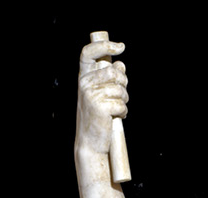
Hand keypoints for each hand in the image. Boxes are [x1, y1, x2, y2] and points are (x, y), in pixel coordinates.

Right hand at [77, 39, 126, 155]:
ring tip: (118, 109)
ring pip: (120, 89)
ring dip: (124, 100)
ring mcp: (91, 94)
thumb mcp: (101, 95)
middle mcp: (84, 83)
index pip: (89, 53)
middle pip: (113, 72)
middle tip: (122, 96)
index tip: (121, 46)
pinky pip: (121, 104)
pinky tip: (118, 117)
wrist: (90, 142)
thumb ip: (109, 79)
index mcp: (83, 77)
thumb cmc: (97, 118)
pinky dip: (124, 112)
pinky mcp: (100, 107)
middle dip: (124, 83)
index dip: (104, 45)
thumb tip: (120, 64)